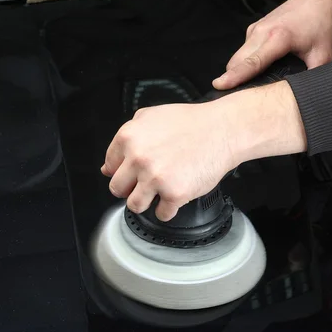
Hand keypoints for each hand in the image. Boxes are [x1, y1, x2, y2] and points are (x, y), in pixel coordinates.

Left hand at [102, 101, 236, 221]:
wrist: (223, 130)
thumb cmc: (192, 123)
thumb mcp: (151, 117)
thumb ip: (127, 139)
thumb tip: (108, 167)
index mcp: (128, 138)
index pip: (110, 166)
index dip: (123, 170)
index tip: (134, 172)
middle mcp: (138, 158)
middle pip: (117, 189)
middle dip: (131, 187)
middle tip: (147, 182)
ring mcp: (155, 178)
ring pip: (134, 205)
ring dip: (146, 202)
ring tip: (160, 192)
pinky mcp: (174, 194)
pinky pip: (161, 214)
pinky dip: (168, 209)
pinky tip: (176, 195)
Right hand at [212, 0, 331, 89]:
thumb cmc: (320, 24)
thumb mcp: (323, 54)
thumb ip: (314, 77)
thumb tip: (309, 96)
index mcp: (278, 37)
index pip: (251, 62)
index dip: (235, 76)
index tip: (219, 85)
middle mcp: (262, 32)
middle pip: (237, 61)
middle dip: (233, 78)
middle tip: (237, 98)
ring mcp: (256, 29)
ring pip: (237, 56)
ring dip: (238, 71)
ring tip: (246, 85)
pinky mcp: (254, 29)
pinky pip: (243, 50)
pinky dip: (244, 62)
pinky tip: (256, 69)